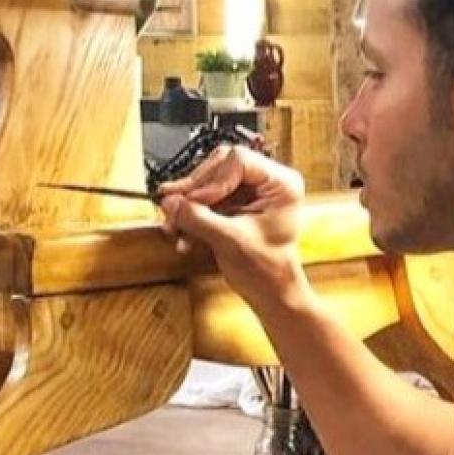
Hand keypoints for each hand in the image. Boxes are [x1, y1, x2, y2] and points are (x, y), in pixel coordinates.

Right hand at [158, 145, 307, 314]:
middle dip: (194, 190)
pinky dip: (192, 213)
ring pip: (209, 181)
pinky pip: (206, 197)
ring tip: (173, 223)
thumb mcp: (230, 242)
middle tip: (173, 207)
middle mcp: (267, 182)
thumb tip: (171, 201)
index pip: (239, 161)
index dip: (212, 180)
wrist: (270, 293)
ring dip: (188, 203)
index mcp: (282, 184)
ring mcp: (250, 192)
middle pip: (220, 166)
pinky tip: (182, 231)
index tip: (194, 201)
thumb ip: (199, 219)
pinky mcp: (235, 203)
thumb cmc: (268, 271)